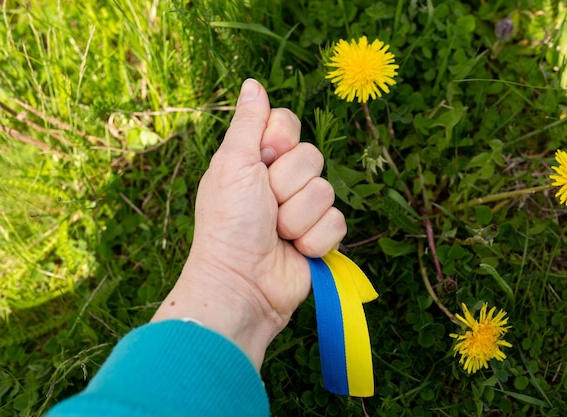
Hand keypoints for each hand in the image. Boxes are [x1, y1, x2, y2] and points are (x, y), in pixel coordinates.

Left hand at [151, 79, 346, 367]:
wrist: (242, 283)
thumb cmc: (228, 224)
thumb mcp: (233, 165)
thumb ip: (248, 123)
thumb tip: (253, 83)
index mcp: (258, 159)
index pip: (288, 124)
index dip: (280, 140)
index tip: (263, 159)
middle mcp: (282, 181)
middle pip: (312, 156)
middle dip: (287, 185)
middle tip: (265, 207)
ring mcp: (303, 210)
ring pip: (326, 191)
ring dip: (297, 217)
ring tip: (276, 234)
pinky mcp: (321, 237)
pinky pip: (338, 223)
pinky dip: (314, 239)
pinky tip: (295, 251)